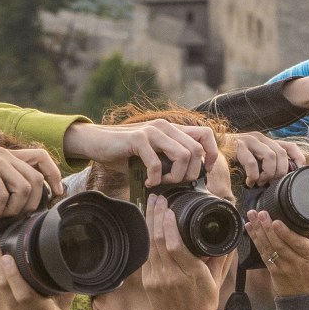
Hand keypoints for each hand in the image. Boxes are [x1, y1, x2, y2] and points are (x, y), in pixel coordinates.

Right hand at [0, 145, 62, 215]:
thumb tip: (15, 208)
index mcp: (7, 156)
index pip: (42, 158)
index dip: (54, 175)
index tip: (55, 194)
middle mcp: (4, 155)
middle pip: (37, 180)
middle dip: (32, 204)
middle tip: (16, 217)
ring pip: (23, 188)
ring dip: (13, 209)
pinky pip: (2, 194)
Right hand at [64, 119, 217, 185]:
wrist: (97, 142)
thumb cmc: (125, 152)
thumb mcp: (153, 154)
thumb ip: (170, 159)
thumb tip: (190, 179)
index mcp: (173, 130)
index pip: (206, 134)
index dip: (211, 153)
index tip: (204, 171)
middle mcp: (166, 127)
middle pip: (197, 150)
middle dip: (190, 173)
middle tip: (175, 182)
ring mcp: (152, 131)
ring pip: (182, 155)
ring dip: (175, 176)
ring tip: (162, 182)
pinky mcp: (138, 138)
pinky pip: (157, 163)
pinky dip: (155, 178)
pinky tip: (148, 182)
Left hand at [140, 195, 227, 309]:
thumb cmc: (204, 308)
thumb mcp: (216, 281)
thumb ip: (220, 258)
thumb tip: (225, 238)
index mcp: (192, 274)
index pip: (175, 243)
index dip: (168, 223)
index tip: (168, 208)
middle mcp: (172, 276)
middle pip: (159, 240)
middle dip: (156, 216)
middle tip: (156, 199)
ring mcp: (157, 280)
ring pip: (150, 247)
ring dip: (149, 224)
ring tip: (151, 207)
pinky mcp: (149, 284)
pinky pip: (147, 257)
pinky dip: (147, 240)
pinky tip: (149, 228)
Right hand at [231, 132, 307, 186]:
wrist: (211, 147)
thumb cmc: (232, 156)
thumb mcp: (253, 159)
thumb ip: (265, 164)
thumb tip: (280, 178)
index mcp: (266, 141)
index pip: (289, 145)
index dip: (298, 157)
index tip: (301, 169)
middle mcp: (260, 138)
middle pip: (281, 153)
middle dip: (279, 171)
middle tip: (271, 182)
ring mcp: (249, 140)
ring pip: (270, 156)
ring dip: (268, 173)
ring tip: (261, 182)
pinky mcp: (238, 145)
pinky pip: (252, 162)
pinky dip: (254, 175)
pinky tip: (250, 181)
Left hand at [245, 213, 308, 296]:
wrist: (308, 300)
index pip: (296, 243)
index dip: (285, 233)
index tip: (276, 222)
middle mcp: (296, 262)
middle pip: (279, 243)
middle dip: (267, 227)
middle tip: (260, 213)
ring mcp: (283, 267)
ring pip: (268, 247)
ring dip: (258, 231)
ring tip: (251, 216)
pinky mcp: (273, 271)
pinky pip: (263, 254)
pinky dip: (256, 241)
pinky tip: (250, 229)